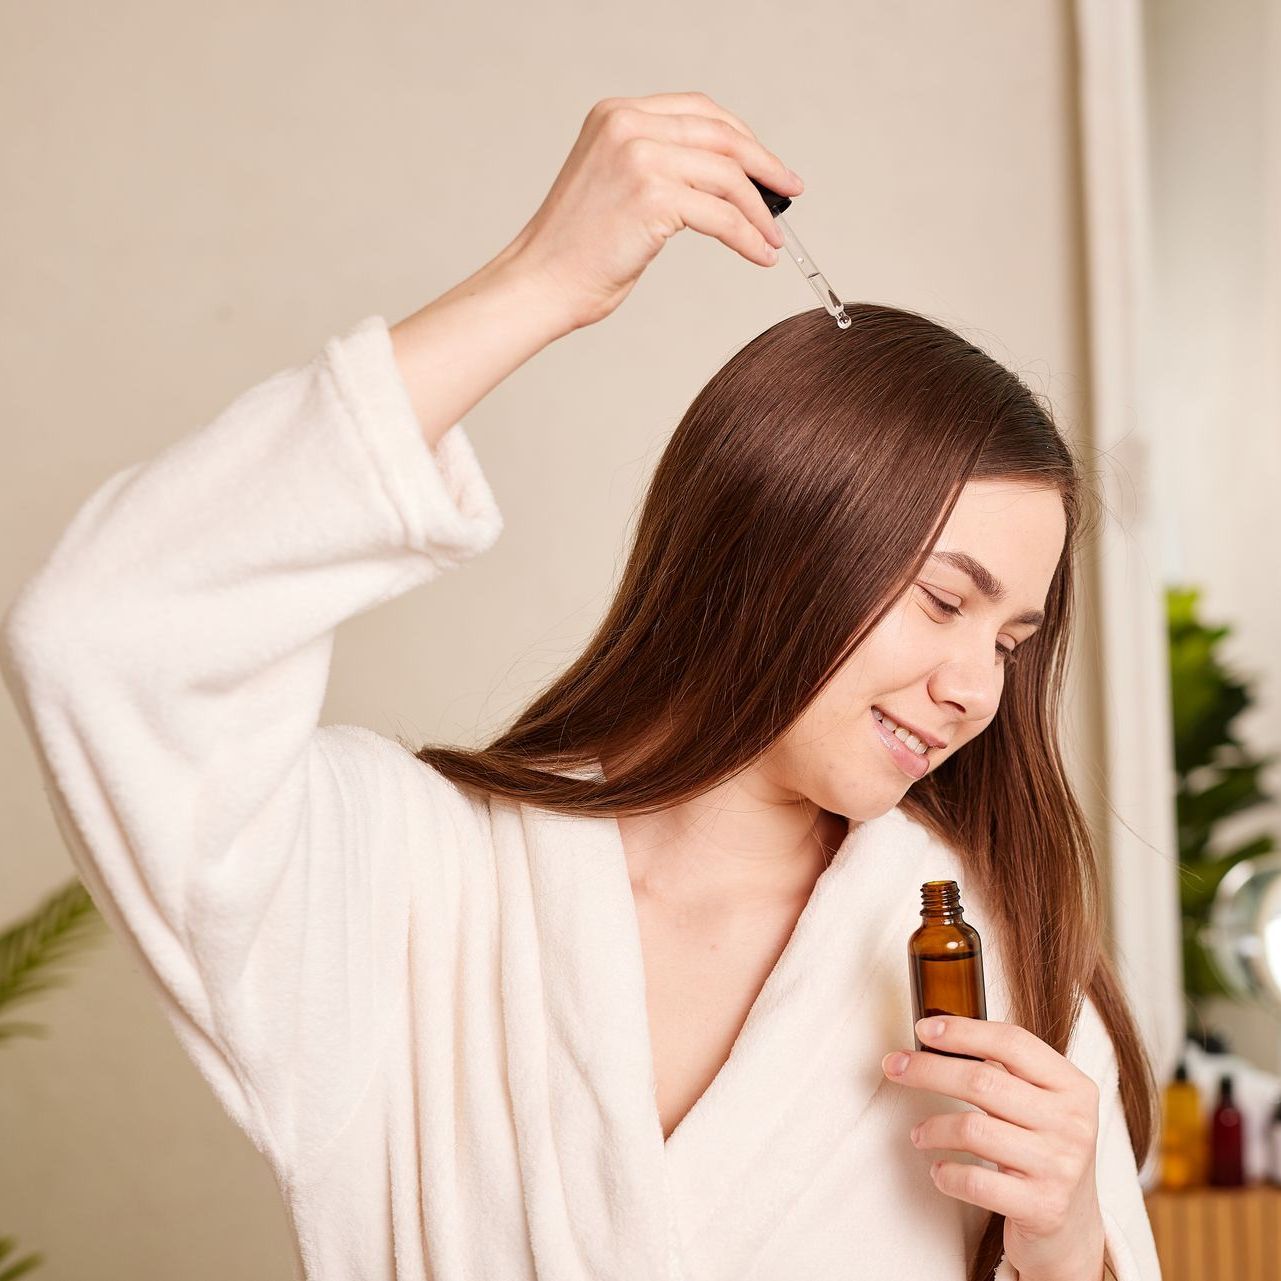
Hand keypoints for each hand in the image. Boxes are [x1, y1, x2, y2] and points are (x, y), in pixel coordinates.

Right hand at [497, 90, 804, 330]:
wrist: (541, 281)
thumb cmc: (576, 248)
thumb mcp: (616, 185)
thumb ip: (659, 166)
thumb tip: (724, 182)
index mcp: (616, 114)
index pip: (699, 111)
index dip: (742, 138)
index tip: (767, 165)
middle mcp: (628, 125)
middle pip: (721, 136)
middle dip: (764, 166)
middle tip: (789, 191)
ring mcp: (640, 157)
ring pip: (727, 176)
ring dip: (759, 211)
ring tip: (773, 238)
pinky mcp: (653, 197)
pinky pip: (721, 215)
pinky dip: (747, 236)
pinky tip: (758, 254)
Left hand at [881, 1016, 1106, 1280]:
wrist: (1072, 1229)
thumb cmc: (1043, 1152)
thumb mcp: (1042, 1105)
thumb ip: (1006, 1071)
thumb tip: (939, 1035)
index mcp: (1073, 1087)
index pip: (1012, 1042)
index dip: (963, 1031)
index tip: (923, 1028)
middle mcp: (1071, 1123)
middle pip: (983, 1081)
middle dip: (928, 1070)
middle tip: (895, 1067)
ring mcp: (1059, 1166)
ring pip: (973, 1130)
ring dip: (932, 1128)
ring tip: (919, 1133)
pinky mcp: (1042, 1207)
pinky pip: (975, 1181)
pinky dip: (946, 1173)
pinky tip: (939, 1171)